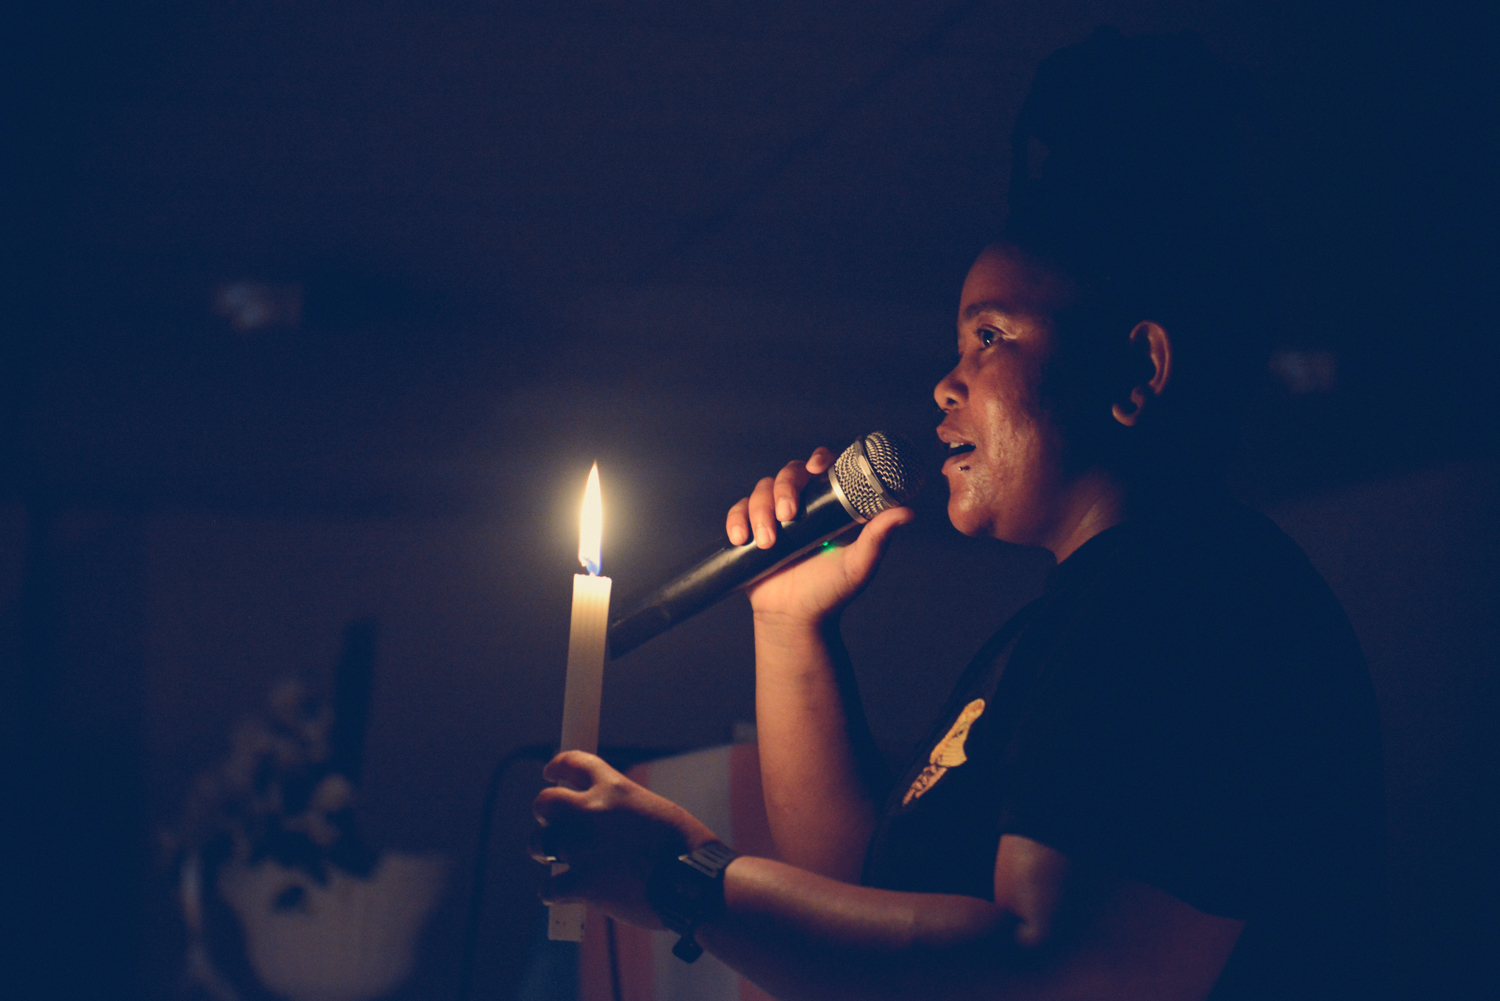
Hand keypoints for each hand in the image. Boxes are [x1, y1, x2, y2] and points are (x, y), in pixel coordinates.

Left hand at [531, 751, 718, 928]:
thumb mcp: (656, 811)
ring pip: (538, 843)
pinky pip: (549, 887)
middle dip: (544, 812)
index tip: (550, 773)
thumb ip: (622, 810)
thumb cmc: (686, 849)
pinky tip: (560, 894)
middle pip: (545, 802)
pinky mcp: (581, 884)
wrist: (695, 885)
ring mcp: (583, 849)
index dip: (556, 767)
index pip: (572, 762)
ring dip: (542, 850)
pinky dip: (552, 892)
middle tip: (550, 822)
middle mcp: (592, 813)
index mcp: (614, 788)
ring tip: (551, 858)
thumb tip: (606, 823)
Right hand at [725, 448, 914, 625]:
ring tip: (768, 542)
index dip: (819, 458)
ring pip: (761, 490)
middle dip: (784, 489)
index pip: (824, 467)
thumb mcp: (859, 564)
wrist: (795, 619)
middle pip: (789, 472)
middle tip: (788, 516)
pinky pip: (738, 511)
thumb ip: (878, 538)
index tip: (817, 468)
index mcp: (828, 505)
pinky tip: (740, 538)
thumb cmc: (831, 591)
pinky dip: (736, 520)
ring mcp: (773, 515)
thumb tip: (908, 513)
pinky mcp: (750, 529)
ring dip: (760, 510)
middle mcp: (801, 504)